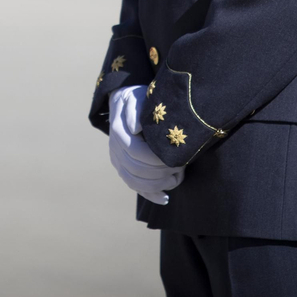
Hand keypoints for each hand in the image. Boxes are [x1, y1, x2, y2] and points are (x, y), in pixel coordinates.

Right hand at [108, 85, 184, 204]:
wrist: (127, 104)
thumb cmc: (137, 99)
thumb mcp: (137, 98)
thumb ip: (135, 110)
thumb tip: (135, 127)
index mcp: (118, 132)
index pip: (136, 152)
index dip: (156, 159)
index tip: (176, 157)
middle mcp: (115, 149)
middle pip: (136, 170)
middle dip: (161, 172)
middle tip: (182, 167)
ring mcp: (118, 161)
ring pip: (134, 182)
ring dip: (157, 185)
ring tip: (176, 179)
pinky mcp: (124, 169)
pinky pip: (135, 187)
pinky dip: (150, 195)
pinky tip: (165, 198)